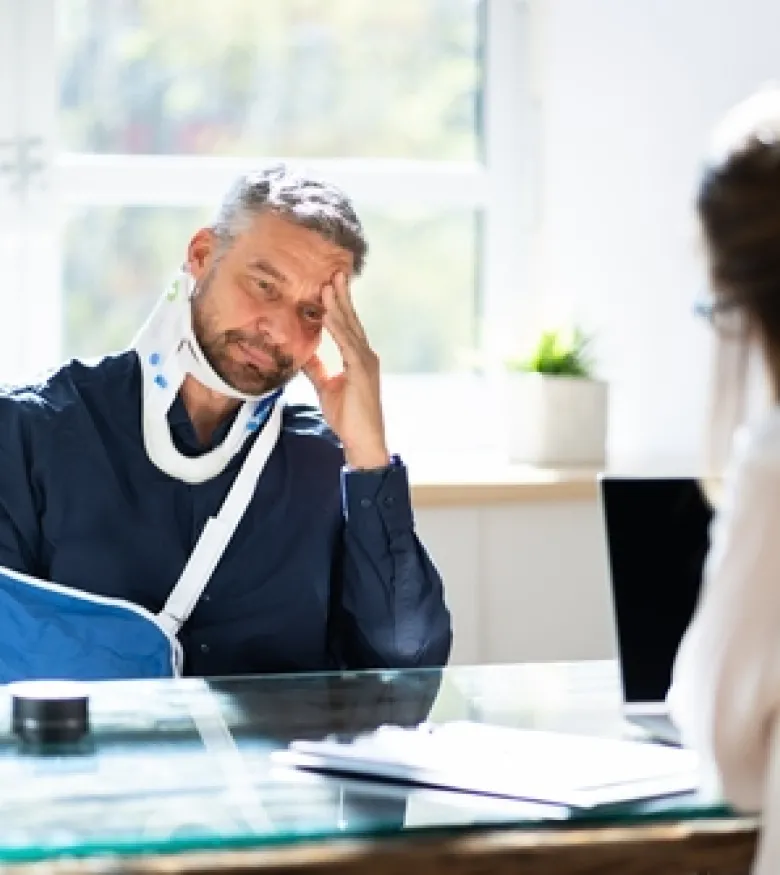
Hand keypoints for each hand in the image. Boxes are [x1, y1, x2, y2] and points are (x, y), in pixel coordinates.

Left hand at [302, 272, 389, 469]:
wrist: (362, 440)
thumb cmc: (348, 417)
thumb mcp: (326, 387)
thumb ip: (317, 369)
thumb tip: (304, 354)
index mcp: (357, 357)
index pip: (347, 326)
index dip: (338, 305)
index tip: (328, 286)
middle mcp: (365, 355)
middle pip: (351, 320)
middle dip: (341, 296)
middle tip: (333, 272)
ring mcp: (365, 362)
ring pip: (350, 328)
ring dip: (338, 306)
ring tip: (328, 286)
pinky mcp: (362, 371)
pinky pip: (347, 344)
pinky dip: (338, 328)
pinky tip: (328, 314)